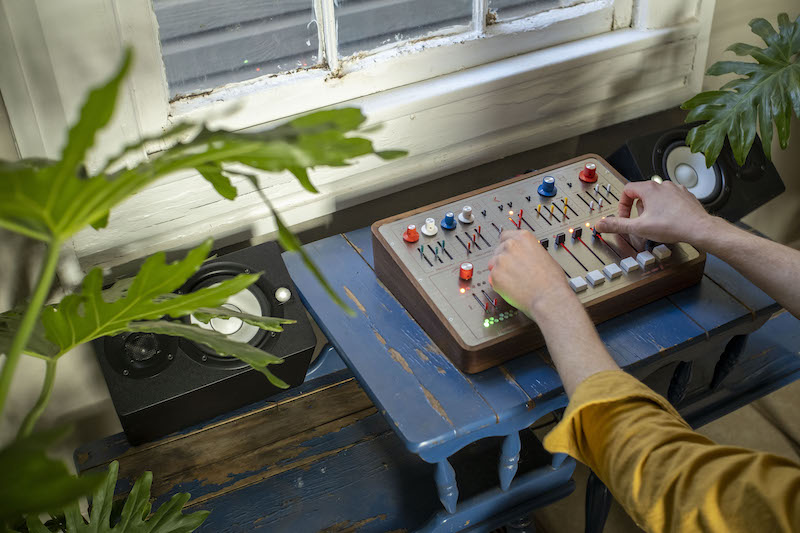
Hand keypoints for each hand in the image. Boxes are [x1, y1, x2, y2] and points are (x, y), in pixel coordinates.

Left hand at [488, 230, 574, 319]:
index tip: (508, 253)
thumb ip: (528, 251)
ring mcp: (501, 260)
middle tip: (514, 272)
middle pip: (498, 251)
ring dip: (500, 272)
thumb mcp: (543, 255)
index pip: (505, 236)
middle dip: (503, 261)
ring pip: (493, 265)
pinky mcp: (495, 275)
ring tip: (515, 282)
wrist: (550, 297)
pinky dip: (499, 285)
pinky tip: (512, 288)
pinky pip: (492, 279)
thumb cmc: (551, 280)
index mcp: (523, 238)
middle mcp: (510, 246)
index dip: (507, 247)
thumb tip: (522, 256)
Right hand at [594, 180, 714, 244]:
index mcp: (649, 189)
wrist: (699, 228)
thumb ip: (617, 225)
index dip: (622, 205)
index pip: (627, 190)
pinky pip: (670, 199)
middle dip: (638, 209)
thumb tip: (601, 225)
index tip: (625, 217)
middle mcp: (662, 185)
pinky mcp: (685, 195)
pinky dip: (666, 208)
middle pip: (641, 194)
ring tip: (656, 223)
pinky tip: (669, 220)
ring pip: (656, 196)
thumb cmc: (673, 225)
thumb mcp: (639, 228)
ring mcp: (675, 189)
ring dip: (652, 208)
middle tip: (641, 222)